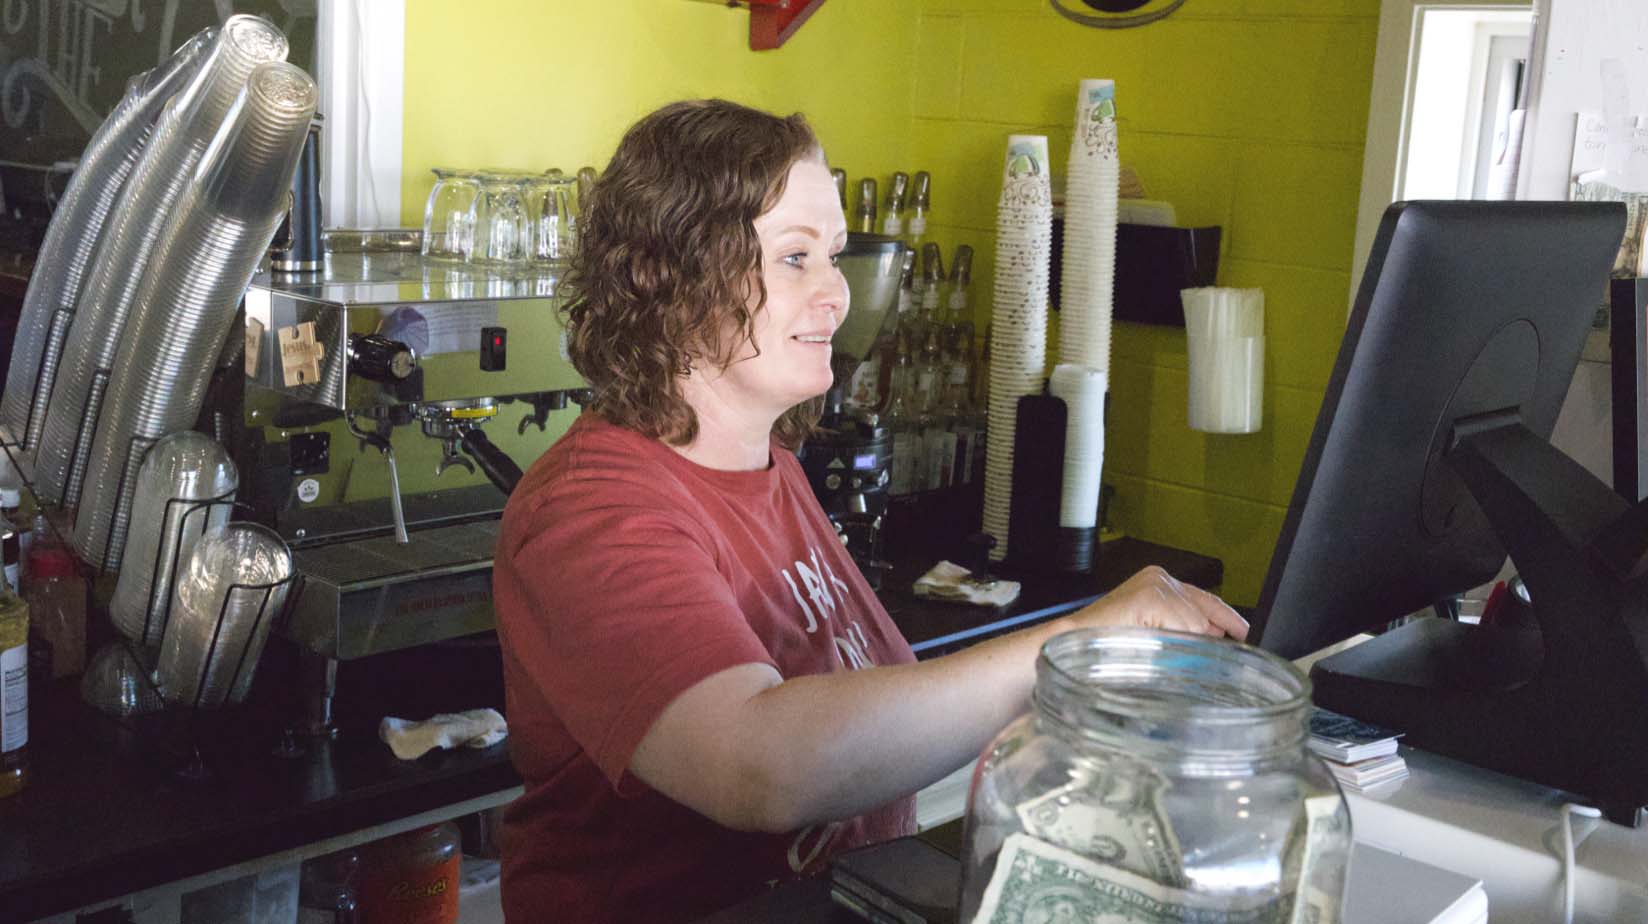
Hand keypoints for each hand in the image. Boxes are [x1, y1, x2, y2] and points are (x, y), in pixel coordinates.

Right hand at [1066, 566, 1247, 640]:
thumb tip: (1214, 642)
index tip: (1243, 633)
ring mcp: (1156, 585)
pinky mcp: (1152, 597)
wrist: (1070, 646)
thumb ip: (1181, 631)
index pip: (1205, 600)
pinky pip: (1185, 628)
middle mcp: (1160, 578)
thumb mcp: (1152, 635)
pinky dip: (1175, 644)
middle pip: (1206, 610)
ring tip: (1156, 654)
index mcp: (1158, 582)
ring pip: (1197, 623)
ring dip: (1185, 646)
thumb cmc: (1104, 646)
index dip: (1227, 619)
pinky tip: (1154, 648)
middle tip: (1210, 655)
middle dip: (1208, 636)